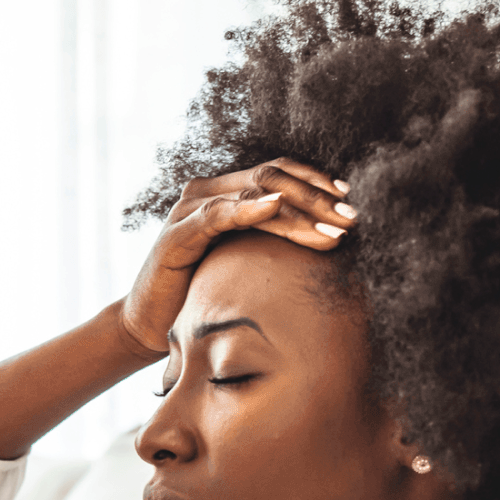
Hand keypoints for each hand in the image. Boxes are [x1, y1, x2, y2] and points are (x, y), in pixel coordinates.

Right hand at [116, 159, 354, 355]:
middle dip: (317, 198)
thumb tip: (330, 240)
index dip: (316, 181)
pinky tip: (277, 210)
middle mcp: (205, 191)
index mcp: (223, 192)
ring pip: (254, 194)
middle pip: (272, 177)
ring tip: (332, 230)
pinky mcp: (177, 234)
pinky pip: (218, 215)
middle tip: (352, 219)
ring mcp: (189, 209)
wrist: (147, 327)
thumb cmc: (199, 298)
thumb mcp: (243, 264)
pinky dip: (250, 210)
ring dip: (299, 211)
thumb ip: (272, 243)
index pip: (278, 172)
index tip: (351, 201)